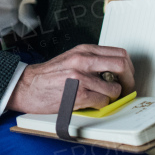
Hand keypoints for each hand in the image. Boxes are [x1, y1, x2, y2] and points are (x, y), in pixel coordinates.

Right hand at [6, 44, 133, 113]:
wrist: (26, 86)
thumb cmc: (48, 76)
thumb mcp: (71, 59)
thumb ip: (91, 61)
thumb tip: (113, 72)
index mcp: (84, 50)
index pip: (119, 53)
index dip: (128, 67)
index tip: (126, 76)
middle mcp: (83, 60)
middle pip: (122, 65)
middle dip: (128, 80)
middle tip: (124, 88)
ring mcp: (81, 77)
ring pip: (114, 88)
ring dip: (112, 96)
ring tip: (104, 98)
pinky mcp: (77, 94)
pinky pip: (102, 101)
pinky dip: (100, 105)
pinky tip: (92, 103)